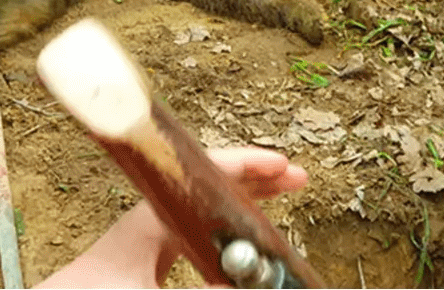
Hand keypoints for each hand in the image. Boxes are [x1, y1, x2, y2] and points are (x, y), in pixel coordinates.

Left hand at [36, 147, 309, 288]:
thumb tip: (238, 285)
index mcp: (153, 215)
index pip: (209, 174)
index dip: (251, 168)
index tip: (285, 167)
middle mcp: (153, 216)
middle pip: (214, 185)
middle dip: (256, 179)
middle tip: (296, 177)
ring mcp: (150, 234)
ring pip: (206, 205)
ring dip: (242, 201)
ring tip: (276, 196)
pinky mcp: (147, 255)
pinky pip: (195, 228)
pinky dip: (223, 226)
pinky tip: (238, 240)